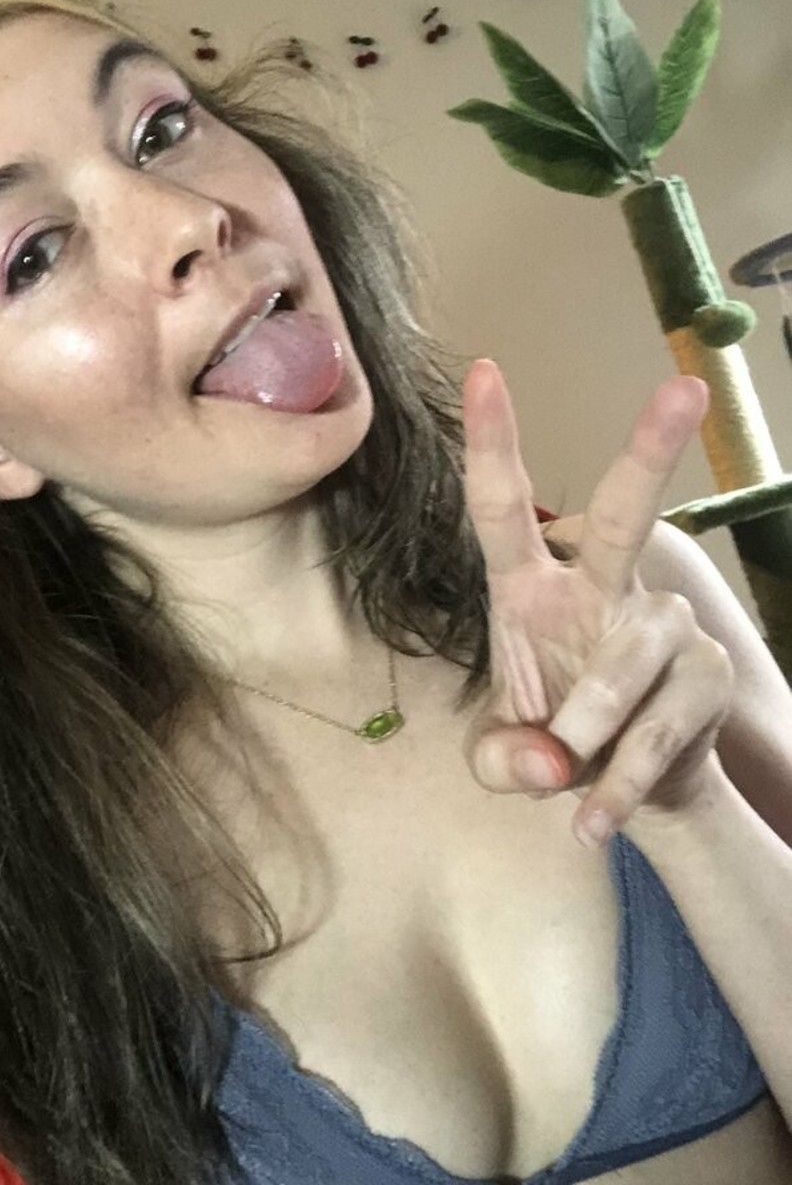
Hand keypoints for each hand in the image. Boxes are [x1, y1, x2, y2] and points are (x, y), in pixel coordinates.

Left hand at [461, 359, 732, 848]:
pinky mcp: (704, 671)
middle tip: (687, 386)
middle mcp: (598, 588)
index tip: (486, 370)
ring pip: (628, 659)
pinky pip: (660, 726)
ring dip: (590, 730)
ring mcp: (660, 623)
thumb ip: (499, 760)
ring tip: (567, 782)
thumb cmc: (548, 746)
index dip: (493, 442)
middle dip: (650, 450)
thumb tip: (545, 763)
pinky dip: (620, 781)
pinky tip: (592, 819)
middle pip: (623, 513)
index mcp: (527, 589)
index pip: (503, 508)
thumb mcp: (499, 759)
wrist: (620, 791)